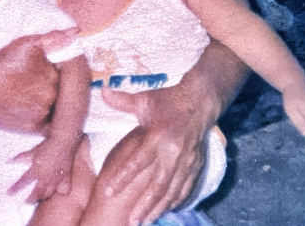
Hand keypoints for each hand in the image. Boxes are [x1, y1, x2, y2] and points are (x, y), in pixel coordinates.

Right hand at [0, 29, 74, 132]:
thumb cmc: (3, 63)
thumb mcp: (29, 43)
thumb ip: (54, 38)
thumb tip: (75, 31)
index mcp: (55, 77)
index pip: (65, 77)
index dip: (54, 73)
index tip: (40, 72)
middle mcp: (52, 97)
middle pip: (58, 93)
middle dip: (49, 88)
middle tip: (30, 84)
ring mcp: (42, 114)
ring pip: (52, 109)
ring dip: (45, 103)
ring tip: (27, 95)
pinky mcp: (32, 128)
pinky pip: (45, 125)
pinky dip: (40, 118)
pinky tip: (28, 108)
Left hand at [9, 134, 80, 201]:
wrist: (63, 141)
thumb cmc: (48, 145)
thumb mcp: (34, 151)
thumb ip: (23, 157)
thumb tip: (12, 160)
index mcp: (35, 170)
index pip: (22, 182)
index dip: (15, 188)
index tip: (9, 193)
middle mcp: (44, 178)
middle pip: (36, 194)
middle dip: (31, 199)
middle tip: (27, 201)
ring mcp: (55, 180)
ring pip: (48, 194)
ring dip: (42, 196)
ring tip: (40, 197)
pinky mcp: (66, 178)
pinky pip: (63, 190)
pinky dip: (60, 192)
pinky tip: (58, 190)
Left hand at [99, 83, 214, 223]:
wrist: (201, 100)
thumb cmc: (168, 100)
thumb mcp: (145, 99)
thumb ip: (122, 100)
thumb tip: (102, 91)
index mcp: (158, 136)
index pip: (137, 162)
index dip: (121, 178)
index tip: (107, 191)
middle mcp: (173, 152)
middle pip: (156, 185)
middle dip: (143, 205)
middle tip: (130, 221)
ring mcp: (187, 161)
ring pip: (172, 191)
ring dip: (158, 208)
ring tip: (145, 221)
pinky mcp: (197, 165)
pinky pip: (187, 189)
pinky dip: (176, 201)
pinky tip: (168, 210)